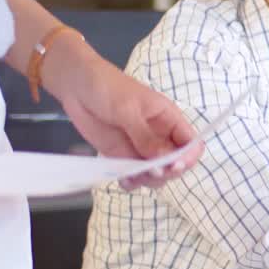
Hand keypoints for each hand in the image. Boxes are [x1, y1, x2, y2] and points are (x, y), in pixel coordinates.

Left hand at [42, 32, 202, 187]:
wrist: (77, 87)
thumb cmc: (108, 88)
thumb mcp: (128, 110)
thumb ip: (144, 136)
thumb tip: (163, 162)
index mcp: (169, 119)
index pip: (191, 143)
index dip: (188, 157)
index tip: (174, 166)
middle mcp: (159, 137)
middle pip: (176, 163)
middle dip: (167, 172)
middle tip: (150, 173)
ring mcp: (141, 148)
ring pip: (157, 173)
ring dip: (149, 180)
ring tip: (132, 177)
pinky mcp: (123, 156)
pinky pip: (135, 175)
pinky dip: (132, 182)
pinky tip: (124, 180)